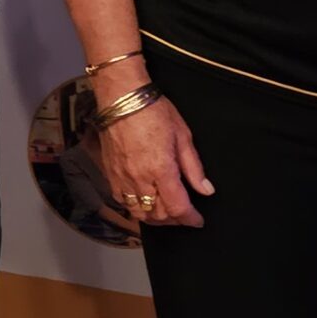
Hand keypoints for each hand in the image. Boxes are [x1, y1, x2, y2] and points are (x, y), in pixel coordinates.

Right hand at [91, 61, 213, 228]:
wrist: (121, 97)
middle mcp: (140, 178)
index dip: (190, 218)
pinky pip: (122, 200)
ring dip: (155, 217)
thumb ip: (194, 167)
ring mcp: (122, 177)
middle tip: (185, 215)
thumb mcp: (182, 135)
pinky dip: (135, 207)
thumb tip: (206, 189)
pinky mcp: (111, 172)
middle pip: (159, 214)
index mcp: (161, 169)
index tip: (197, 220)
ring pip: (139, 212)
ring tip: (166, 214)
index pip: (178, 208)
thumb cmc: (152, 110)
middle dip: (175, 219)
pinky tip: (143, 202)